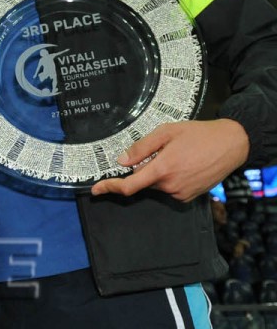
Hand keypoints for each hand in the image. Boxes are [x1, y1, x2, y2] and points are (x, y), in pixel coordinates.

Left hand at [91, 119, 249, 202]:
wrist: (232, 144)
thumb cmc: (199, 134)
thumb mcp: (167, 131)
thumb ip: (142, 147)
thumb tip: (122, 161)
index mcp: (162, 169)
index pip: (129, 185)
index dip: (110, 188)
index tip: (96, 190)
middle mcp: (170, 185)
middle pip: (144, 182)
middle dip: (145, 169)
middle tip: (162, 152)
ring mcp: (181, 193)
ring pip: (157, 186)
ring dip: (159, 174)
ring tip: (179, 156)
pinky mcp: (189, 197)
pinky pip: (170, 190)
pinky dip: (170, 179)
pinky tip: (184, 165)